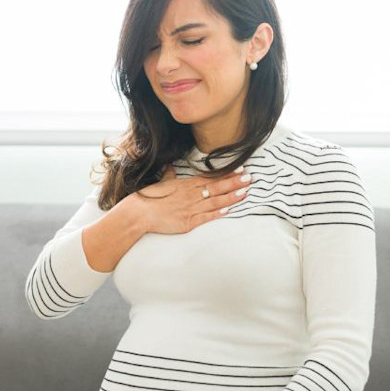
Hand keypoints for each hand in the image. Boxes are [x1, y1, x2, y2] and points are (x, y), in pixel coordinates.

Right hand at [131, 164, 250, 235]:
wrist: (140, 213)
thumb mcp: (160, 183)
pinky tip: (229, 210)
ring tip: (245, 192)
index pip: (210, 177)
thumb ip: (168, 176)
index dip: (226, 174)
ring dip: (231, 197)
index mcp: (186, 184)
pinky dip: (218, 213)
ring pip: (215, 201)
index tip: (240, 169)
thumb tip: (170, 168)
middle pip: (217, 187)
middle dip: (235, 182)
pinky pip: (206, 217)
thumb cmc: (148, 198)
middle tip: (250, 178)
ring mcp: (191, 208)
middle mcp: (191, 195)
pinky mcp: (188, 222)